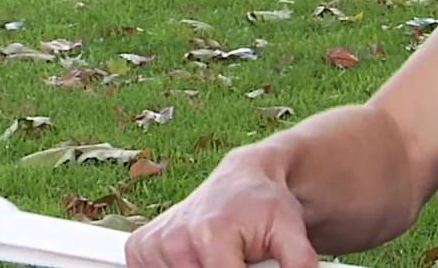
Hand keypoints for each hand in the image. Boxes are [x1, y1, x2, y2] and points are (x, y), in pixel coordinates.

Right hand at [124, 148, 317, 267]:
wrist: (243, 178)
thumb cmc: (267, 206)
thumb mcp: (292, 232)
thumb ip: (298, 263)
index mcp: (211, 235)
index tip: (252, 263)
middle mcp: (175, 239)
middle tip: (237, 258)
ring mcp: (153, 245)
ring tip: (221, 256)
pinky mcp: (139, 249)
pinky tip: (196, 257)